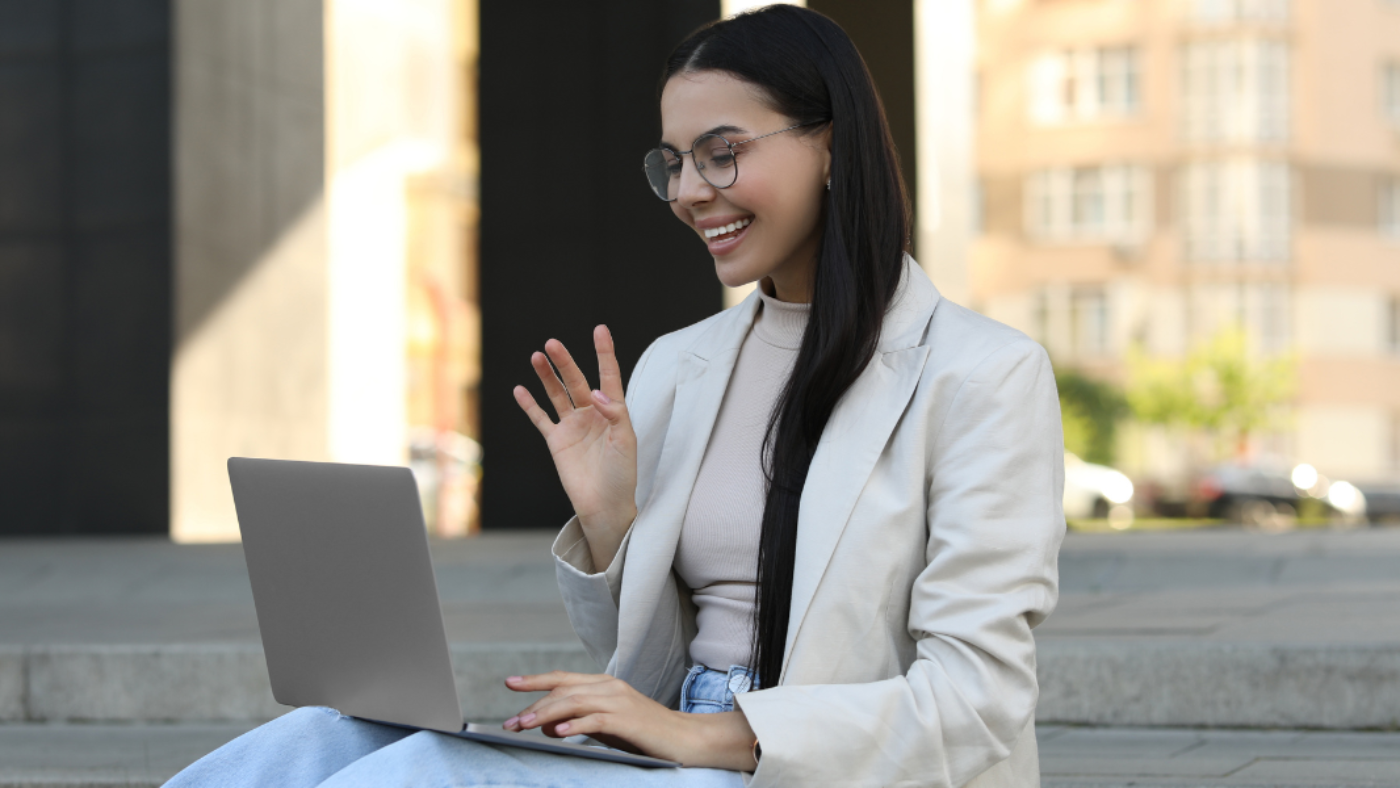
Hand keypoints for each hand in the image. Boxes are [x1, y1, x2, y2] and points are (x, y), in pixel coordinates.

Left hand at [501, 671, 758, 770]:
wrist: (684, 738)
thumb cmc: (644, 733)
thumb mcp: (607, 724)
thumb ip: (579, 720)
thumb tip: (546, 725)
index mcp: (604, 684)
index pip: (563, 678)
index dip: (535, 680)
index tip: (509, 683)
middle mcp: (609, 686)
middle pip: (562, 690)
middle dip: (532, 705)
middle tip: (510, 722)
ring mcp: (618, 701)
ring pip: (572, 702)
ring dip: (544, 715)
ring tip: (523, 726)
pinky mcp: (627, 719)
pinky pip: (594, 720)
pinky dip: (573, 724)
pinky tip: (557, 732)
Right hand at [513, 326, 636, 569]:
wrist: (605, 505)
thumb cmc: (622, 475)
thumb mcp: (625, 442)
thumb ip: (614, 414)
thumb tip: (595, 392)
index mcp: (613, 412)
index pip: (608, 376)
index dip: (604, 353)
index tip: (599, 330)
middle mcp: (591, 414)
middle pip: (576, 381)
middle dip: (565, 362)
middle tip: (552, 343)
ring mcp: (573, 426)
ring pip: (557, 394)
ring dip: (547, 376)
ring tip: (536, 356)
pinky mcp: (557, 441)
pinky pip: (541, 418)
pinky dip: (530, 405)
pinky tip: (520, 389)